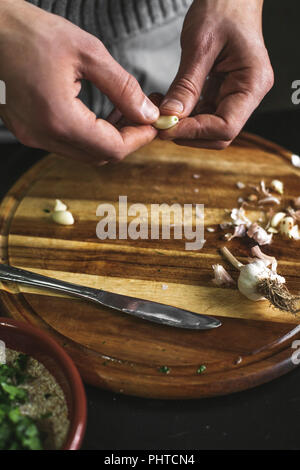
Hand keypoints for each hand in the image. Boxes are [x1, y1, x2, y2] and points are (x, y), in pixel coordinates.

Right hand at [0, 0, 158, 164]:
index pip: (112, 149)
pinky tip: (99, 115)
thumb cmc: (29, 32)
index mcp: (59, 119)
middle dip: (127, 140)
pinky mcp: (27, 130)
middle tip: (143, 117)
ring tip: (124, 113)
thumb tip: (147, 112)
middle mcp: (43, 136)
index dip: (139, 138)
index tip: (154, 122)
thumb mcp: (87, 52)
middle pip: (99, 156)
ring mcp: (33, 136)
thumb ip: (122, 87)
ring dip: (108, 139)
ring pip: (83, 153)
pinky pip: (67, 144)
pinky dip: (88, 135)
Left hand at [158, 0, 273, 148]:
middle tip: (160, 125)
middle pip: (220, 134)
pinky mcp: (223, 92)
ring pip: (210, 128)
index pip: (226, 126)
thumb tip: (170, 116)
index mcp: (253, 83)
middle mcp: (249, 94)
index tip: (166, 127)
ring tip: (160, 112)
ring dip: (184, 126)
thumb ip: (187, 84)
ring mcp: (236, 94)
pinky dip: (185, 115)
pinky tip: (167, 105)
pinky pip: (204, 114)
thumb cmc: (222, 7)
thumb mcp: (200, 45)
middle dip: (189, 133)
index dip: (195, 131)